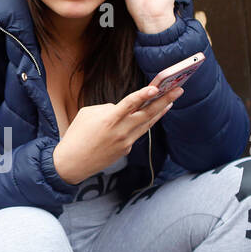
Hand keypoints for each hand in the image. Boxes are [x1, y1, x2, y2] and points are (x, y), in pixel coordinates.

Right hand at [52, 84, 183, 184]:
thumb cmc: (77, 135)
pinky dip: (143, 123)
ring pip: (147, 124)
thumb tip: (123, 108)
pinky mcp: (126, 150)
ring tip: (171, 101)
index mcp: (109, 119)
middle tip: (178, 90)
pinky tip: (149, 116)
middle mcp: (121, 131)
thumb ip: (108, 108)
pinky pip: (137, 133)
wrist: (72, 163)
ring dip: (160, 111)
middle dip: (165, 100)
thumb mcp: (88, 113)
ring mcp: (125, 142)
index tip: (156, 88)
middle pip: (147, 113)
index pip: (130, 103)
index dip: (144, 94)